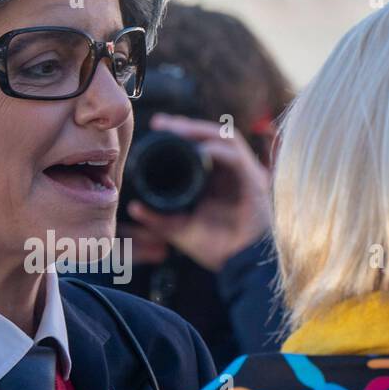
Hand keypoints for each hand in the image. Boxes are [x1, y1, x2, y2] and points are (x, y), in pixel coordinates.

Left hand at [126, 113, 272, 271]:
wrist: (241, 266)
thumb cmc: (218, 248)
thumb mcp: (180, 229)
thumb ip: (158, 218)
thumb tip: (134, 207)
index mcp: (215, 178)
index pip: (199, 145)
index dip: (180, 133)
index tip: (157, 126)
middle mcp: (230, 172)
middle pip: (211, 136)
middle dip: (186, 126)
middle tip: (162, 123)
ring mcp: (244, 174)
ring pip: (225, 139)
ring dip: (201, 131)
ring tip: (177, 129)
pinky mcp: (254, 181)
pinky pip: (237, 158)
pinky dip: (218, 152)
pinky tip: (200, 151)